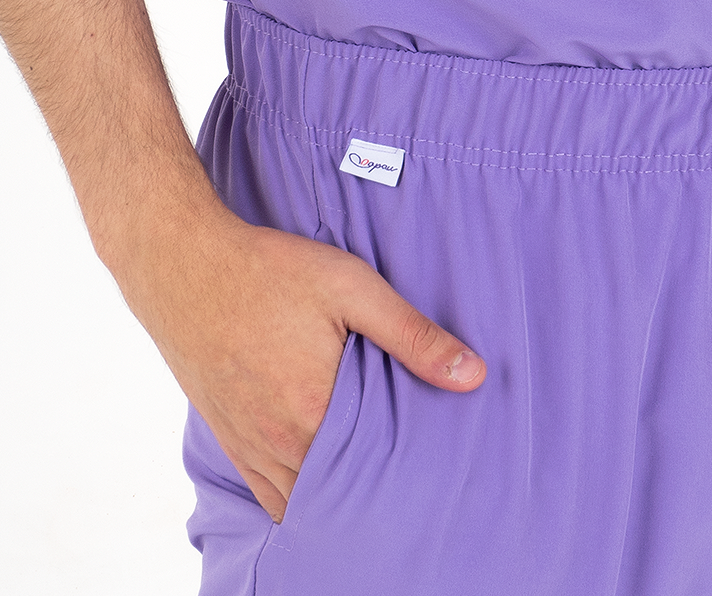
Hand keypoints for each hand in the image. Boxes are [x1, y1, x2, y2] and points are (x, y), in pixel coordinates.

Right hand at [119, 201, 485, 522]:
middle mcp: (281, 444)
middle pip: (342, 492)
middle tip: (413, 474)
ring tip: (374, 479)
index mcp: (316, 412)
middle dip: (378, 488)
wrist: (183, 265)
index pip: (379, 472)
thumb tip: (473, 376)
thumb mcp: (351, 287)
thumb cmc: (269, 270)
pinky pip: (270, 496)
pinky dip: (300, 497)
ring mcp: (251, 448)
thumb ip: (413, 335)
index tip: (437, 464)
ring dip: (338, 495)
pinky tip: (324, 479)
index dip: (411, 472)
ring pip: (304, 501)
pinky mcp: (230, 440)